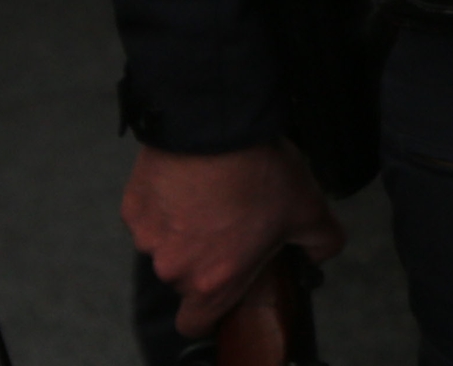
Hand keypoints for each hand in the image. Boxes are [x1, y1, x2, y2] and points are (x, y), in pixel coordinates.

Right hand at [120, 142, 342, 337]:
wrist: (216, 129)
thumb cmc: (261, 175)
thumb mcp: (308, 210)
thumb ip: (320, 242)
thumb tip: (320, 253)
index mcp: (213, 282)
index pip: (196, 323)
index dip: (209, 314)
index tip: (224, 292)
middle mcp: (174, 269)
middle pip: (185, 277)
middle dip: (205, 256)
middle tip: (231, 224)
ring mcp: (147, 239)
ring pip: (166, 244)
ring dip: (184, 228)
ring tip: (214, 195)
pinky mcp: (132, 208)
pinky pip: (150, 215)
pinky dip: (166, 203)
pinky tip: (191, 180)